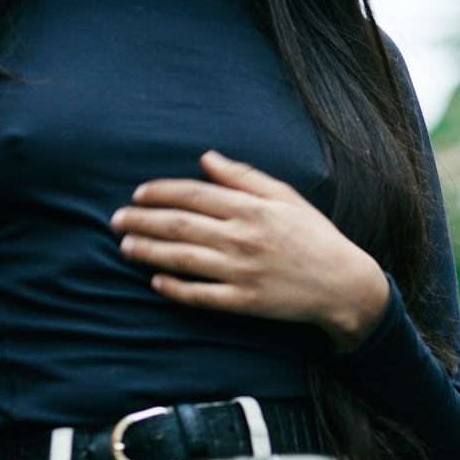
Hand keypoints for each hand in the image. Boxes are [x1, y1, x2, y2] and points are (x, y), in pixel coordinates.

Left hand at [111, 150, 389, 348]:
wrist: (343, 284)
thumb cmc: (314, 235)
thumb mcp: (284, 196)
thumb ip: (243, 176)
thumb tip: (205, 157)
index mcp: (252, 208)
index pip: (194, 194)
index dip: (161, 192)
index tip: (138, 192)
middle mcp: (243, 238)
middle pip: (180, 225)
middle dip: (143, 220)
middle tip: (116, 219)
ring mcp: (242, 272)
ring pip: (183, 259)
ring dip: (149, 252)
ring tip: (125, 246)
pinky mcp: (244, 302)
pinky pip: (200, 296)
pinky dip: (175, 289)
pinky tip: (155, 282)